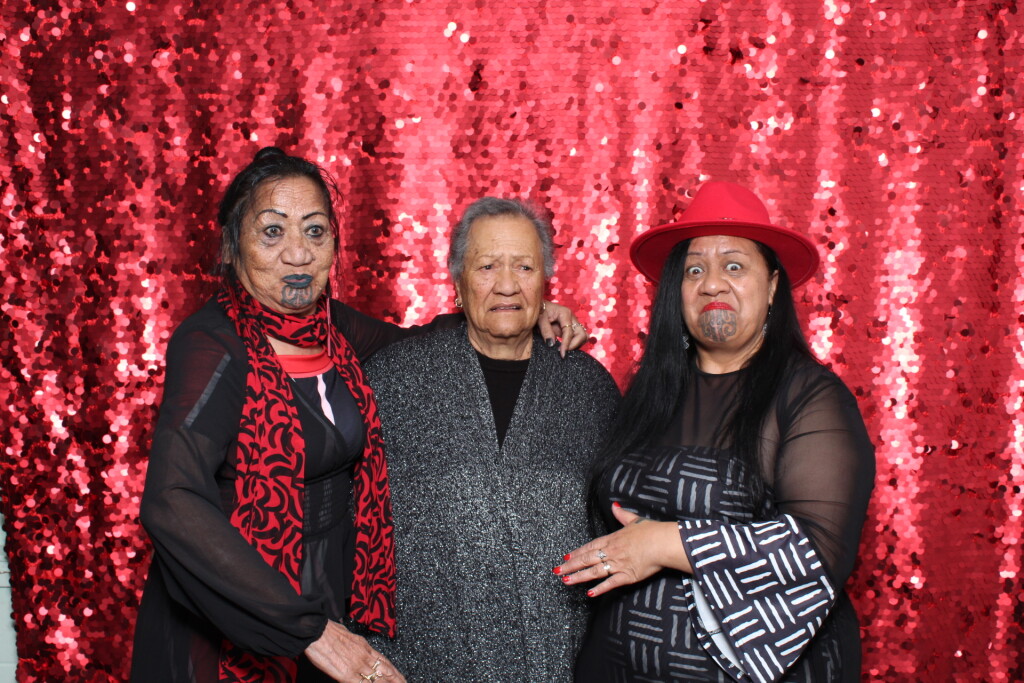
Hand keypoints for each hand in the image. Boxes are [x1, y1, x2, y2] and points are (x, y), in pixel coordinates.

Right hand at [305, 621, 405, 682]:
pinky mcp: (347, 675)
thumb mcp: (348, 635)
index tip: (401, 678)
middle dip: (395, 680)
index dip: (394, 671)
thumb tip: (356, 646)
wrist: (317, 631)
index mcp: (365, 646)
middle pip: (385, 671)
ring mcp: (357, 666)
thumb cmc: (329, 631)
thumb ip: (356, 644)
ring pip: (377, 680)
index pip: (384, 661)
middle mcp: (364, 656)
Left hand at [537, 300, 588, 357]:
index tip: (562, 354)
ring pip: (582, 336)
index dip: (566, 344)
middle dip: (574, 345)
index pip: (569, 332)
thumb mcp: (540, 319)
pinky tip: (564, 347)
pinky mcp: (571, 328)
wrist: (539, 306)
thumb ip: (546, 331)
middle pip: (582, 334)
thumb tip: (552, 344)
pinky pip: (577, 337)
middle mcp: (572, 318)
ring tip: (563, 349)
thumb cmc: (539, 311)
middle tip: (563, 352)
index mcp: (565, 313)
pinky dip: (573, 344)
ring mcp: (573, 323)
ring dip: (576, 345)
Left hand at [554, 503, 691, 597]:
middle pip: (587, 559)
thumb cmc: (651, 531)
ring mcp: (618, 564)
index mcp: (612, 539)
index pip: (589, 547)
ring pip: (594, 572)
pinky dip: (600, 589)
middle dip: (570, 565)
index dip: (577, 552)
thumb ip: (622, 515)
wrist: (662, 542)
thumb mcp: (634, 520)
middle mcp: (611, 552)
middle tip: (557, 571)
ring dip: (579, 576)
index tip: (566, 557)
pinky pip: (610, 583)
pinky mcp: (627, 576)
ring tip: (566, 581)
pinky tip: (590, 593)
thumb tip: (615, 506)